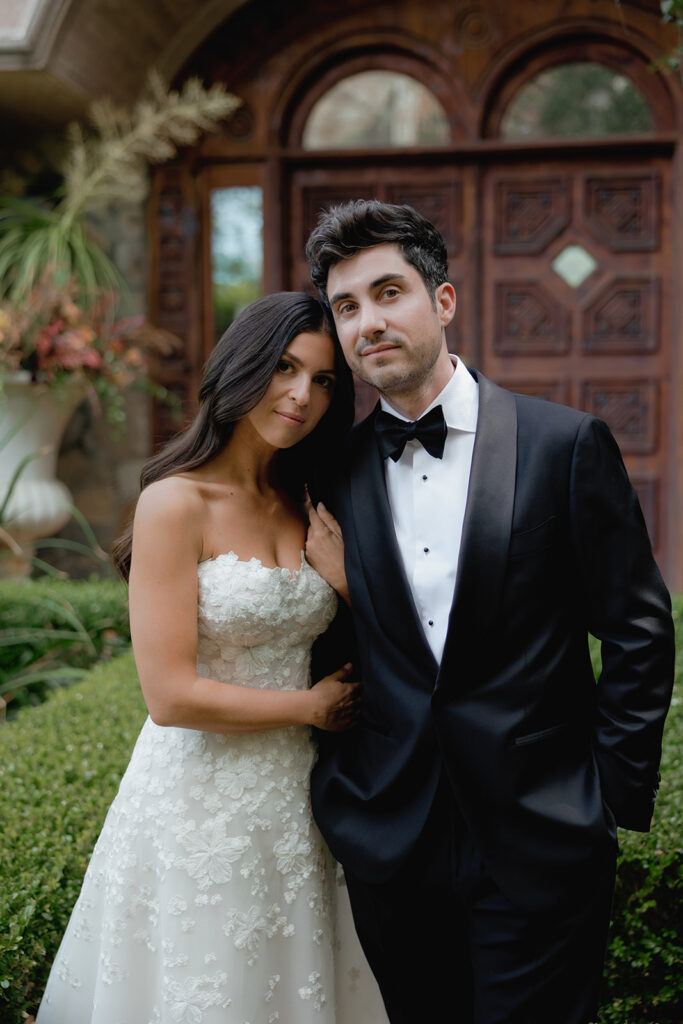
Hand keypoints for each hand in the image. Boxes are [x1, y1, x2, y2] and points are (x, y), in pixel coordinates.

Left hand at [304, 489, 349, 603]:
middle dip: (317, 520)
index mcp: (319, 532)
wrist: (344, 581)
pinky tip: (326, 549)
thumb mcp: (343, 535)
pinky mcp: (307, 558)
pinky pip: (309, 544)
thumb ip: (330, 519)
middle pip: (310, 522)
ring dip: (316, 532)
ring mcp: (307, 549)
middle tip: (329, 525)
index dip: (309, 499)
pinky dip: (315, 543)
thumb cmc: (348, 558)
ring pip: (310, 533)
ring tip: (330, 542)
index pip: (311, 510)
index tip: (305, 487)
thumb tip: (319, 504)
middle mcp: (309, 540)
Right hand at [308, 663, 360, 730]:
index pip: (359, 687)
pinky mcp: (345, 724)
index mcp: (350, 690)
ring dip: (356, 708)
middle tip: (354, 696)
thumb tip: (350, 665)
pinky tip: (352, 719)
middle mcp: (352, 703)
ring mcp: (349, 715)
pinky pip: (354, 723)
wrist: (313, 709)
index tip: (356, 686)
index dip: (358, 686)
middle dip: (358, 697)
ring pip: (358, 711)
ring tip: (353, 707)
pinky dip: (355, 720)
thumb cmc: (320, 693)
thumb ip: (342, 672)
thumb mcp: (330, 679)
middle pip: (360, 699)